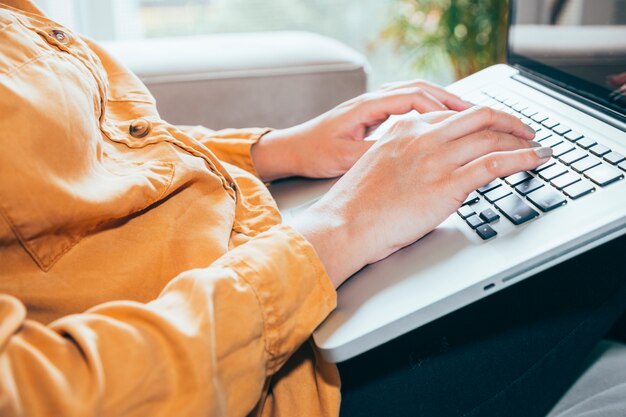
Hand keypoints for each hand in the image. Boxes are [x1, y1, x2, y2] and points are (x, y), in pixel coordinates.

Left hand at [250, 80, 471, 180]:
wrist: (292, 149)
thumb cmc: (314, 152)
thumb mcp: (345, 157)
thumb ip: (375, 153)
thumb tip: (408, 155)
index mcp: (367, 105)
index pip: (415, 97)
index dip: (444, 106)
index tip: (468, 118)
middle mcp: (372, 99)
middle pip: (421, 89)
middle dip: (452, 99)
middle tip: (481, 114)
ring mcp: (372, 104)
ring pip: (415, 95)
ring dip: (441, 103)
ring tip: (468, 116)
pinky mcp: (372, 114)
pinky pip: (407, 105)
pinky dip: (427, 110)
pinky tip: (440, 124)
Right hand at [292, 107, 550, 287]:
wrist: (344, 224)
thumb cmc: (356, 204)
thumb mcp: (380, 165)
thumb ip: (408, 156)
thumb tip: (432, 165)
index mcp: (405, 129)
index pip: (454, 115)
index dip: (482, 119)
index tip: (493, 127)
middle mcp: (423, 137)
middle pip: (479, 116)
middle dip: (509, 121)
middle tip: (524, 130)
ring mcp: (436, 159)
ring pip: (492, 137)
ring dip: (521, 140)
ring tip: (536, 147)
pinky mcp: (447, 184)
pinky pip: (495, 164)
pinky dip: (522, 159)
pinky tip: (536, 160)